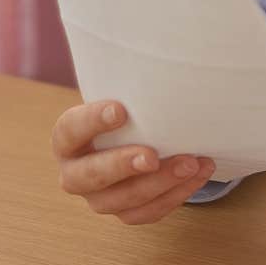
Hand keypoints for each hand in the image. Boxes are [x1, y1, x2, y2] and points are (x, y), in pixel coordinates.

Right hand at [51, 99, 216, 224]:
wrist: (132, 140)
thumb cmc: (126, 114)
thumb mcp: (118, 98)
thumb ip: (128, 90)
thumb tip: (152, 51)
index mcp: (66, 140)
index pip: (70, 130)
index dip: (92, 122)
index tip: (121, 110)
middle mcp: (75, 174)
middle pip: (91, 175)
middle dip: (123, 166)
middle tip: (151, 156)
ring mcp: (98, 198)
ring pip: (123, 200)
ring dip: (160, 183)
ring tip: (191, 163)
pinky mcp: (124, 213)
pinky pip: (148, 213)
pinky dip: (176, 195)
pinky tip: (198, 174)